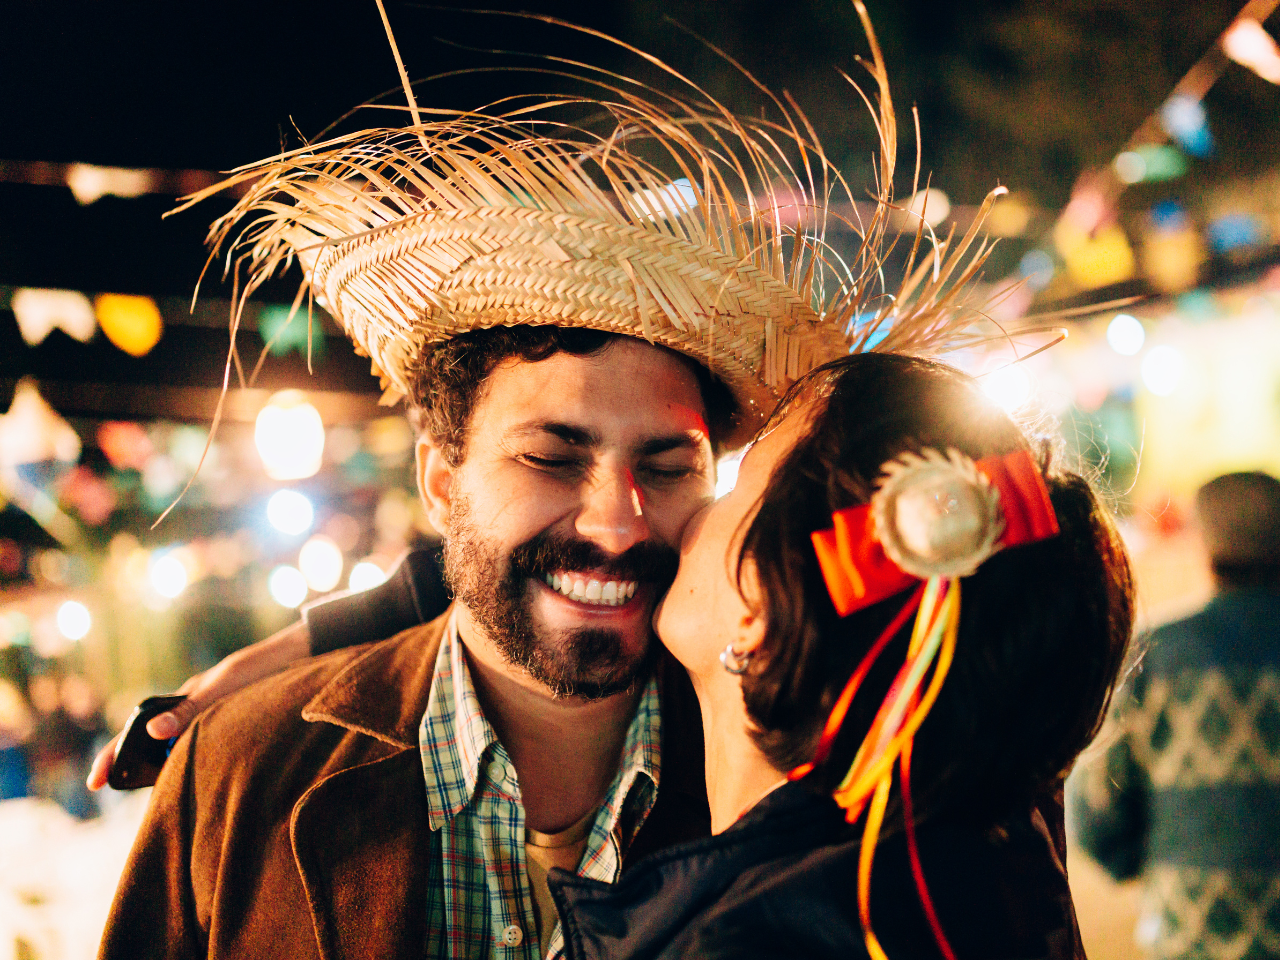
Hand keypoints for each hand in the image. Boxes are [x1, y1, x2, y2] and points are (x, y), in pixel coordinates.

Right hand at [87, 618, 311, 789]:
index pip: (136, 730)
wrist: (301, 657)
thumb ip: (190, 710)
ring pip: (180, 752)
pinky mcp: (233, 728)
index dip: (114, 756)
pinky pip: (205, 753)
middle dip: (139, 773)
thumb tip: (152, 732)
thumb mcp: (223, 688)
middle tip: (139, 805)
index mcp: (183, 700)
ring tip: (167, 802)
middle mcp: (193, 713)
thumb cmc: (260, 670)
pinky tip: (203, 787)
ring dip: (170, 773)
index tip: (96, 782)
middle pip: (154, 748)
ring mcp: (212, 720)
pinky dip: (197, 769)